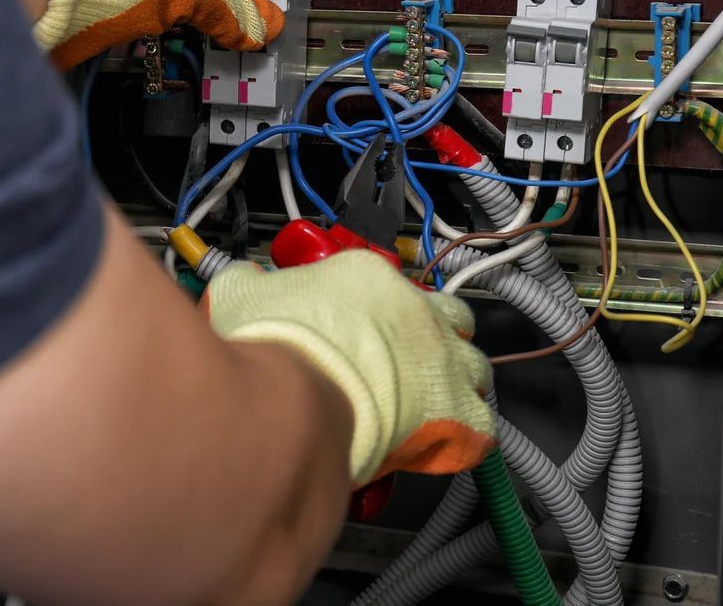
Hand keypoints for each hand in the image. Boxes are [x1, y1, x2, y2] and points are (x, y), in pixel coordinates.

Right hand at [204, 252, 495, 485]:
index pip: (386, 283)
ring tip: (430, 402)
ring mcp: (442, 359)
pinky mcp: (458, 413)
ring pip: (476, 366)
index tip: (357, 325)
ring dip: (457, 382)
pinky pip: (482, 428)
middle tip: (408, 357)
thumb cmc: (271, 347)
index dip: (374, 309)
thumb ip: (248, 283)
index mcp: (367, 277)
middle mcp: (415, 310)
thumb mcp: (240, 295)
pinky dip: (465, 438)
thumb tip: (243, 282)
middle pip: (449, 314)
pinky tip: (439, 445)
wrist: (293, 397)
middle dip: (436, 334)